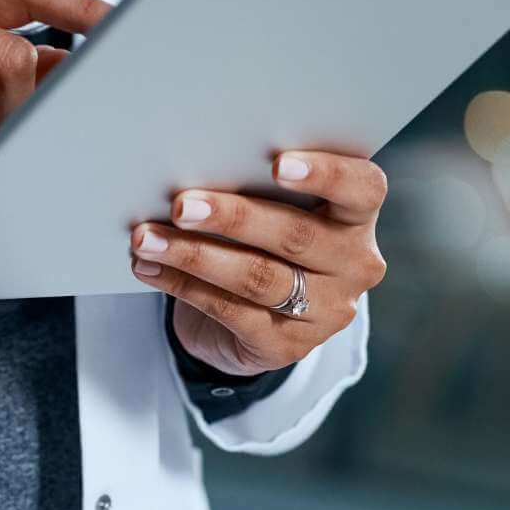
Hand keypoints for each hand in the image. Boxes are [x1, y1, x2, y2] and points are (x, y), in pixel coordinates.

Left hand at [129, 151, 387, 376]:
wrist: (256, 317)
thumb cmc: (264, 237)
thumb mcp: (276, 208)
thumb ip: (258, 186)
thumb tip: (196, 164)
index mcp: (358, 217)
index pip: (362, 189)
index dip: (326, 174)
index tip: (278, 163)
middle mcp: (354, 265)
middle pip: (296, 235)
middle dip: (233, 217)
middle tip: (181, 205)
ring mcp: (325, 311)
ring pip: (257, 277)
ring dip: (194, 255)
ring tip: (147, 239)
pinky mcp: (287, 346)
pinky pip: (230, 312)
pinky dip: (183, 286)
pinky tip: (150, 268)